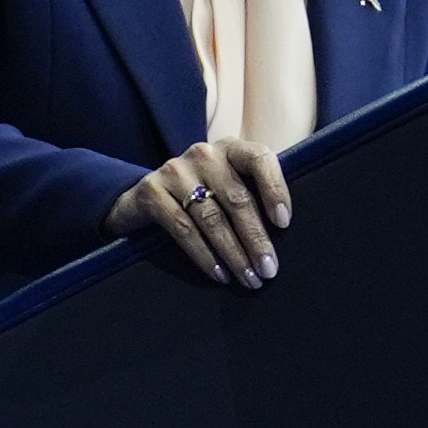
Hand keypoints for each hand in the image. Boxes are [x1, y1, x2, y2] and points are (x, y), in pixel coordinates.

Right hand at [106, 139, 291, 288]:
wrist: (143, 198)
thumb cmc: (198, 195)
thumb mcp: (226, 184)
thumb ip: (251, 192)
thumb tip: (283, 230)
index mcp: (229, 149)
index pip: (259, 158)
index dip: (275, 189)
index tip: (283, 223)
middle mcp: (203, 154)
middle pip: (237, 198)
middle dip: (256, 239)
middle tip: (268, 269)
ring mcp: (175, 171)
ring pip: (212, 217)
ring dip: (233, 254)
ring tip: (248, 278)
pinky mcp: (152, 191)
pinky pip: (183, 229)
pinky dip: (204, 255)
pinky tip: (219, 274)